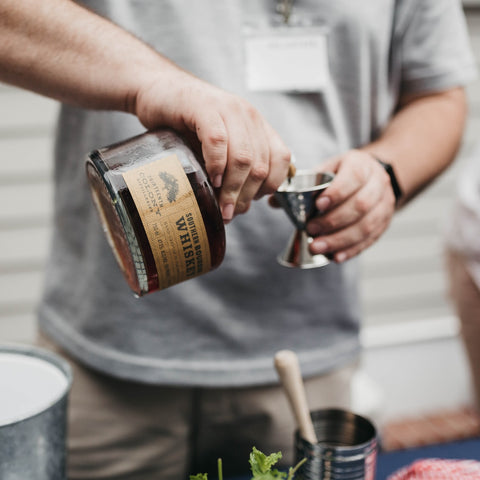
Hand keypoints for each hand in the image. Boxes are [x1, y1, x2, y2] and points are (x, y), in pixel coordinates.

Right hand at [133, 69, 290, 222]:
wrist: (157, 89)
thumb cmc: (186, 123)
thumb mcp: (218, 146)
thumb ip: (232, 168)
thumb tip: (239, 206)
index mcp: (257, 125)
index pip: (281, 159)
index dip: (270, 186)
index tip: (250, 202)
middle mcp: (248, 115)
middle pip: (260, 165)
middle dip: (246, 196)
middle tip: (229, 213)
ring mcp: (227, 109)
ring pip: (243, 157)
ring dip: (232, 188)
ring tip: (220, 205)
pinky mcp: (203, 107)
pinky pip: (217, 141)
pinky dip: (216, 165)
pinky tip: (211, 179)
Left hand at [307, 150, 395, 261]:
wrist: (371, 177)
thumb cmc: (342, 175)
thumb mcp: (325, 171)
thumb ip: (301, 185)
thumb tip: (273, 202)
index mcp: (361, 164)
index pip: (354, 177)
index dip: (337, 193)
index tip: (318, 206)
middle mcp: (378, 183)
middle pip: (361, 205)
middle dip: (333, 221)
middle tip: (311, 230)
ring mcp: (385, 204)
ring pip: (367, 225)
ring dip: (340, 239)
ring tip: (317, 247)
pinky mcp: (385, 223)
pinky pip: (370, 240)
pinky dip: (352, 250)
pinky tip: (335, 257)